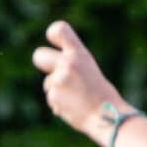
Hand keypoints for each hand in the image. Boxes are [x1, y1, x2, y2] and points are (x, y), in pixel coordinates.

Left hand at [31, 20, 124, 138]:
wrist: (107, 115)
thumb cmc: (101, 94)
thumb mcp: (89, 69)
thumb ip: (72, 63)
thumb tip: (52, 66)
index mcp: (79, 53)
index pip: (59, 30)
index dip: (52, 33)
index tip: (53, 39)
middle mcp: (68, 63)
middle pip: (39, 55)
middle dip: (42, 63)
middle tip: (53, 71)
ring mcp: (59, 80)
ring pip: (48, 83)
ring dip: (57, 91)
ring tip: (77, 98)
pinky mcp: (54, 96)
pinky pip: (52, 99)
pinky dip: (60, 105)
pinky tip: (74, 108)